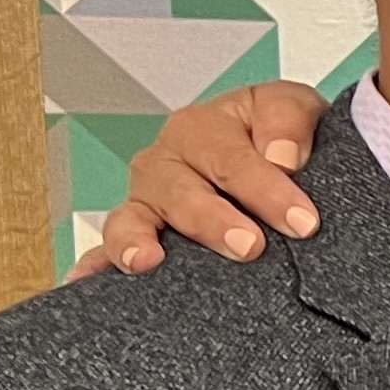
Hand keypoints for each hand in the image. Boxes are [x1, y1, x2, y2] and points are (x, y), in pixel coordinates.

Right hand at [68, 80, 331, 278]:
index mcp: (201, 129)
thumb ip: (290, 120)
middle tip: (249, 246)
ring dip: (137, 239)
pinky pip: (106, 251)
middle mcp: (165, 164)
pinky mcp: (136, 238)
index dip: (268, 191)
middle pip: (180, 192)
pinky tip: (85, 281)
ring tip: (147, 261)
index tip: (303, 222)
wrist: (277, 160)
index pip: (232, 160)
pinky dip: (96, 265)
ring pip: (131, 219)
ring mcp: (146, 204)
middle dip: (212, 220)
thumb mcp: (294, 108)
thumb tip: (282, 156)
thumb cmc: (278, 135)